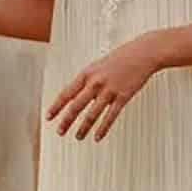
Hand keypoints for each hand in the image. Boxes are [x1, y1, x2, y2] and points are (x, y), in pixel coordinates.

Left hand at [47, 34, 161, 141]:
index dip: (56, 106)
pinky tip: (98, 136)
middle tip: (60, 132)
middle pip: (76, 106)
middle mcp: (96, 82)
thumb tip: (76, 95)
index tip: (49, 117)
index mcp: (87, 74)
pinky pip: (110, 116)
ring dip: (83, 128)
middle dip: (66, 121)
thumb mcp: (98, 66)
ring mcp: (109, 90)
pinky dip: (103, 128)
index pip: (66, 93)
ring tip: (78, 137)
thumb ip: (87, 80)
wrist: (142, 53)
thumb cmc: (121, 58)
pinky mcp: (123, 96)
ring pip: (92, 114)